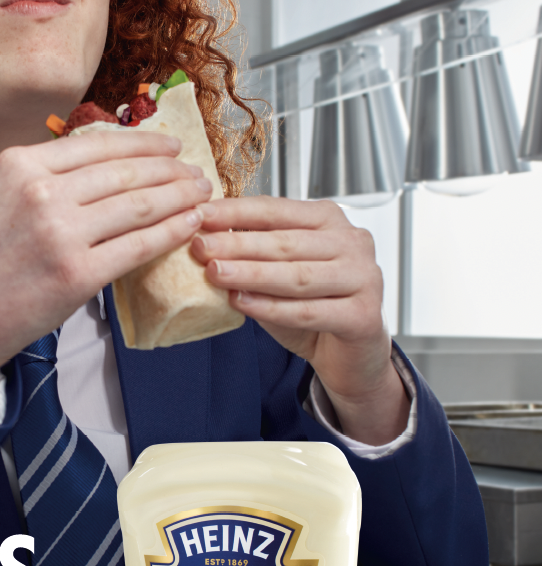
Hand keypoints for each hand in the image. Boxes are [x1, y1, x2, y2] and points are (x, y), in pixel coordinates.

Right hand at [0, 130, 210, 378]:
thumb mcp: (0, 195)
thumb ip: (47, 176)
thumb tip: (107, 164)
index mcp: (21, 164)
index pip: (99, 144)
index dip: (145, 143)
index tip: (171, 147)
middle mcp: (42, 192)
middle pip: (125, 172)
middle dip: (171, 171)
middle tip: (196, 174)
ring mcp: (61, 234)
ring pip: (139, 206)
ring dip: (179, 198)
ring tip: (201, 197)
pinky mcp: (78, 274)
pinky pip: (138, 246)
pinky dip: (171, 233)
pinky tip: (189, 226)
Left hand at [190, 197, 409, 444]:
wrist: (350, 355)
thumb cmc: (314, 307)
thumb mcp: (280, 271)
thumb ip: (254, 254)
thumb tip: (206, 236)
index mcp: (330, 220)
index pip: (277, 210)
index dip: (237, 212)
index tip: (201, 215)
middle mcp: (352, 243)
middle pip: (286, 242)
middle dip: (238, 245)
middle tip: (201, 248)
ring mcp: (364, 278)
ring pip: (297, 276)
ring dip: (251, 274)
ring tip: (215, 274)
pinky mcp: (363, 316)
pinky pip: (308, 311)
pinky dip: (271, 308)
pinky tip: (242, 303)